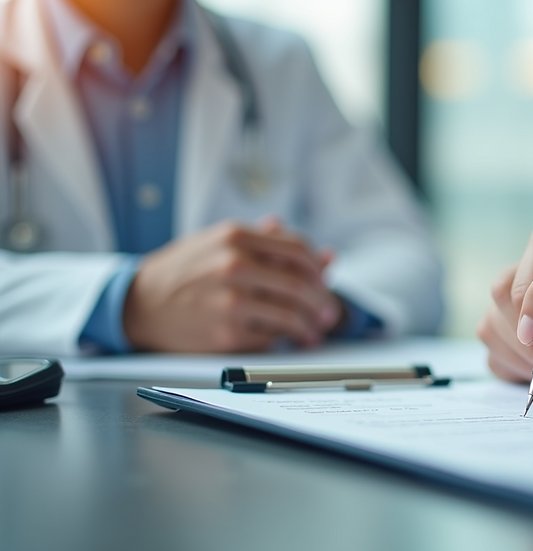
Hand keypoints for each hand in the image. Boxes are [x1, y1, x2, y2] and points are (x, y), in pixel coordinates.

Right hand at [124, 221, 342, 352]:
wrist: (138, 302)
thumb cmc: (185, 271)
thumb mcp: (220, 242)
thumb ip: (270, 243)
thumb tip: (325, 256)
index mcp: (236, 237)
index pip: (298, 250)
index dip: (318, 269)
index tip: (324, 281)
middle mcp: (235, 265)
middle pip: (300, 286)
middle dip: (322, 303)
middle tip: (329, 313)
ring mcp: (230, 300)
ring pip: (290, 315)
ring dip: (310, 327)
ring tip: (313, 332)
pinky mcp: (226, 332)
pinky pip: (269, 338)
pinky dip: (282, 339)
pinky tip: (286, 340)